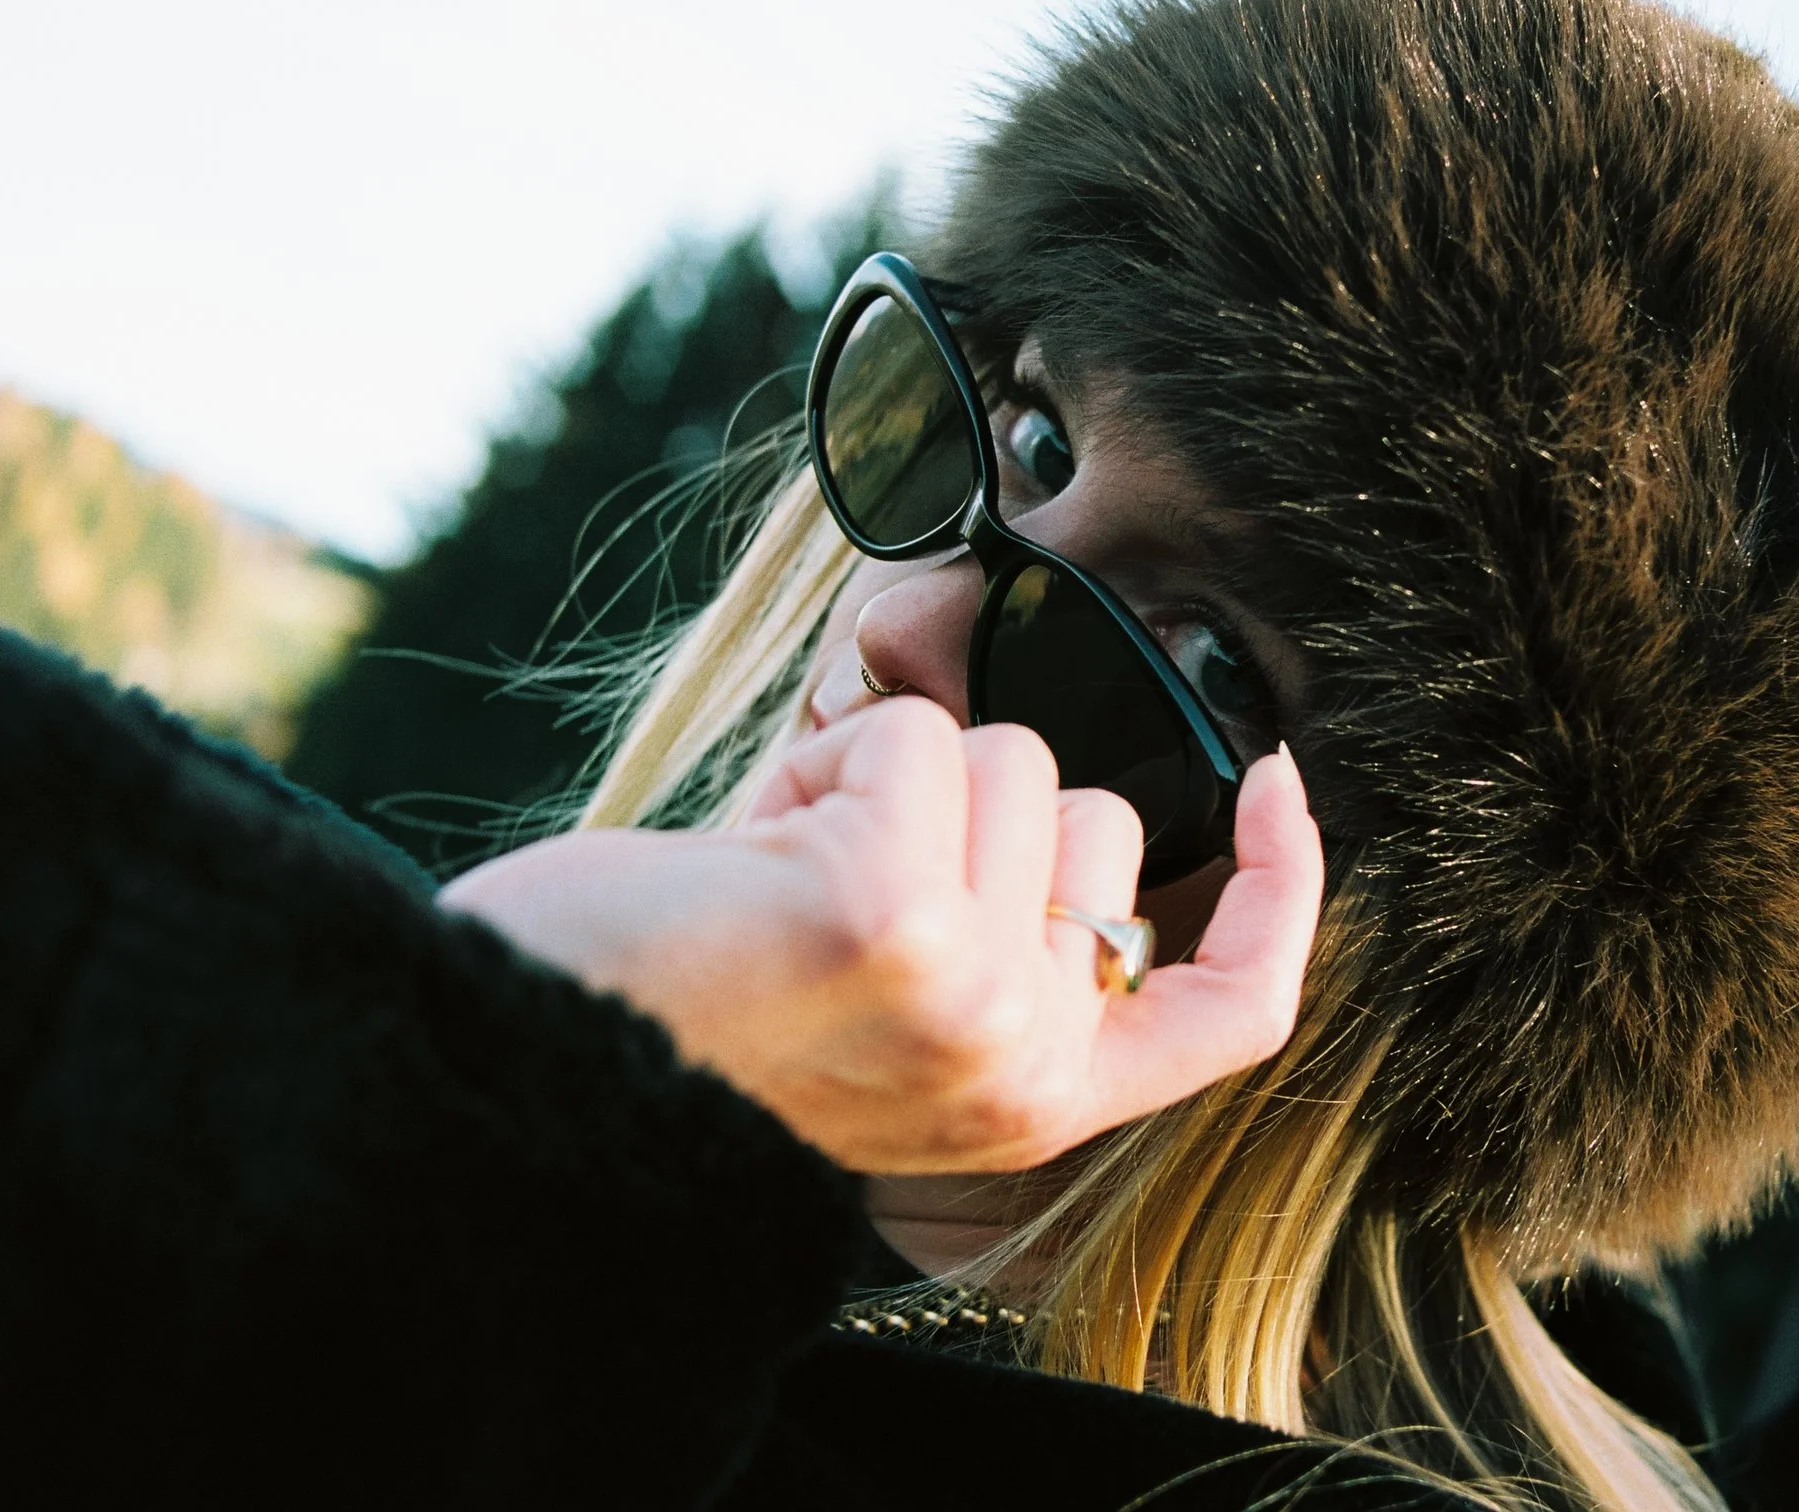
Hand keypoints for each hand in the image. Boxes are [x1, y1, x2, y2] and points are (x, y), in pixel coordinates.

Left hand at [439, 697, 1322, 1174]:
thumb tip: (1014, 703)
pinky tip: (748, 852)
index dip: (1284, 886)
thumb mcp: (892, 997)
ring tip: (781, 874)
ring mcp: (972, 992)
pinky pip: (910, 734)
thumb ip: (997, 904)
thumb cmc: (677, 1024)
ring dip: (886, 777)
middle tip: (840, 882)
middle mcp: (1024, 1062)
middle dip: (975, 805)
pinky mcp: (893, 912)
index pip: (1236, 1004)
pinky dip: (822, 757)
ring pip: (1010, 758)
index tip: (1273, 784)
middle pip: (1098, 818)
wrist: (513, 1075)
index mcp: (1034, 1097)